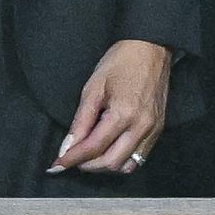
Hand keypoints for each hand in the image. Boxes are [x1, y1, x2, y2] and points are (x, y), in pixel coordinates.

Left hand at [50, 39, 170, 174]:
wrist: (150, 48)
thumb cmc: (120, 62)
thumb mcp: (94, 87)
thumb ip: (81, 121)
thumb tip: (67, 147)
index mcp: (123, 114)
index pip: (94, 147)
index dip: (72, 158)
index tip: (56, 165)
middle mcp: (141, 127)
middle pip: (110, 162)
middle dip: (87, 165)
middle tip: (72, 159)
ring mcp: (153, 130)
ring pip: (126, 165)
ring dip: (105, 165)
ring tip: (90, 155)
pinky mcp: (159, 130)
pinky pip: (139, 157)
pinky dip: (122, 160)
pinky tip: (109, 151)